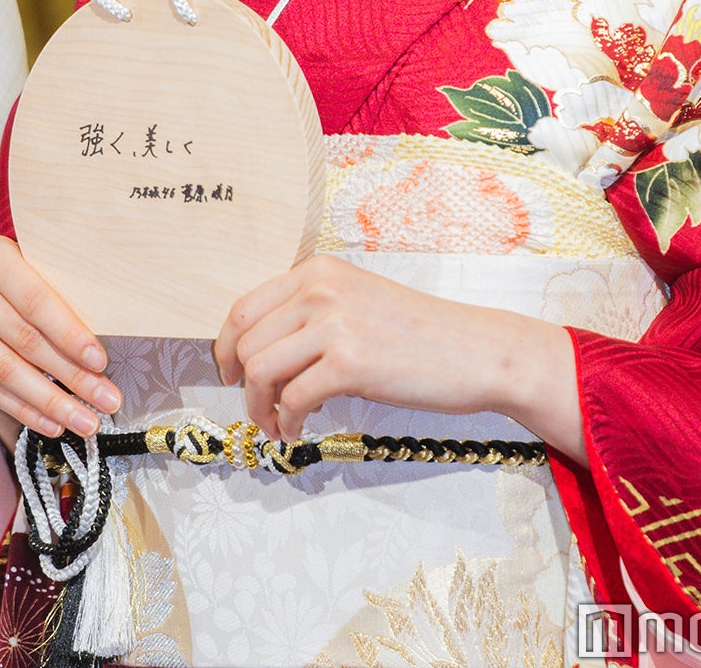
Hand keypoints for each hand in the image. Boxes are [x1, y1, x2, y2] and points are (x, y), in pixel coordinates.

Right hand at [0, 233, 121, 440]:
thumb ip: (62, 293)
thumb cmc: (18, 276)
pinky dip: (24, 410)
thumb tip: (104, 349)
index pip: (36, 301)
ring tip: (85, 421)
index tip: (100, 362)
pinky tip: (52, 423)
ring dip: (51, 402)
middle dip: (71, 376)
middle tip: (106, 401)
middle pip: (24, 340)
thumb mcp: (37, 267)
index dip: (69, 334)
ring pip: (5, 371)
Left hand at [214, 255, 586, 463]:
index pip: (244, 308)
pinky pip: (292, 399)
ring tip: (278, 424)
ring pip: (260, 370)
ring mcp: (335, 323)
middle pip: (246, 342)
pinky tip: (300, 431)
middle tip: (261, 411)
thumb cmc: (417, 333)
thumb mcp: (356, 302)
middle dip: (243, 385)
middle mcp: (321, 288)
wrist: (474, 350)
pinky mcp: (351, 362)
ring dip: (260, 407)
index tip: (229, 375)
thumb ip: (310, 313)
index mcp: (318, 270)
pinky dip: (288, 423)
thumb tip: (257, 351)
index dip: (225, 348)